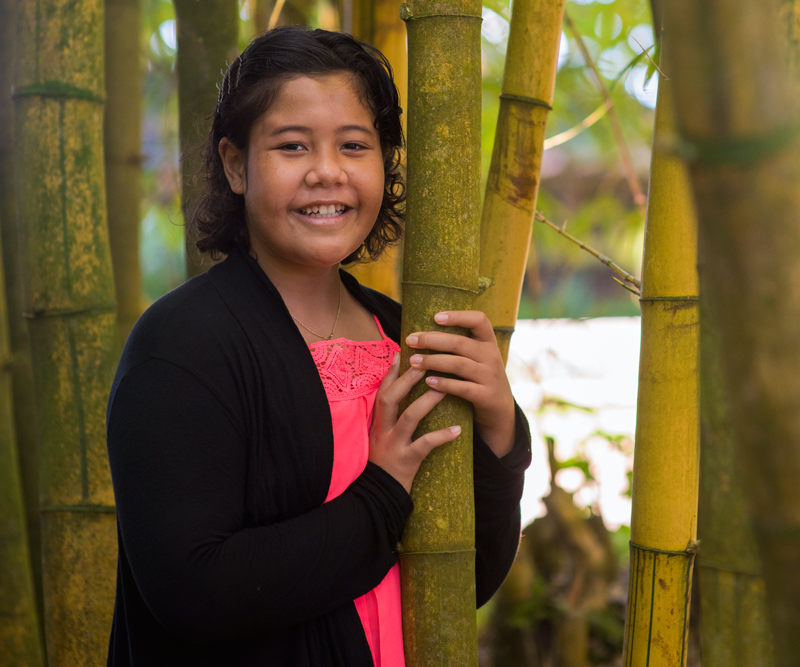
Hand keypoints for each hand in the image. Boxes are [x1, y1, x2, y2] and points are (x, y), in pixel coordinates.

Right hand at [369, 355, 461, 492]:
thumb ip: (390, 418)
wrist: (377, 496)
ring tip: (443, 389)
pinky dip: (441, 437)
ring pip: (408, 418)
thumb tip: (402, 395)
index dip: (390, 373)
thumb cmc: (385, 463)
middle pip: (389, 399)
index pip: (382, 392)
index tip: (401, 353)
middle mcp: (382, 431)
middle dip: (406, 381)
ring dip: (426, 402)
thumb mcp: (381, 437)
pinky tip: (457, 431)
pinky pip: (424, 446)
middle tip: (425, 364)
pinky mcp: (406, 462)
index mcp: (377, 423)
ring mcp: (393, 446)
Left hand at [405, 311, 515, 457]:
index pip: (479, 320)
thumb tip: (420, 333)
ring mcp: (490, 376)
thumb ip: (458, 346)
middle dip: (432, 340)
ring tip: (413, 361)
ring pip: (459, 364)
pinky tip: (428, 382)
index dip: (458, 316)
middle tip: (410, 340)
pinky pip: (463, 388)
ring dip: (433, 361)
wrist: (500, 410)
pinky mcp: (486, 396)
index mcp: (488, 342)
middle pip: (460, 343)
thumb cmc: (478, 378)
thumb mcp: (476, 358)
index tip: (435, 317)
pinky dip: (444, 384)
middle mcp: (491, 356)